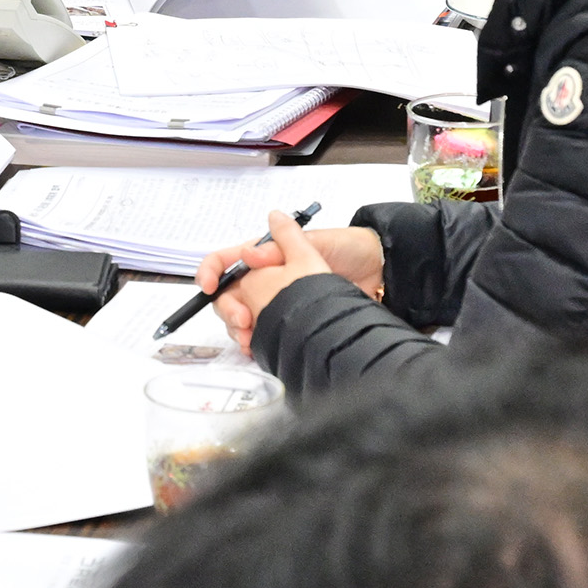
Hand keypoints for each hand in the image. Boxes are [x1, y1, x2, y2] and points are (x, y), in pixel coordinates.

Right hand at [192, 215, 382, 355]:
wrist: (380, 274)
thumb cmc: (349, 250)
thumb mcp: (318, 241)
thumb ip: (284, 243)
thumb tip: (251, 250)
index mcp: (265, 254)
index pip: (226, 260)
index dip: (210, 272)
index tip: (207, 286)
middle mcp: (265, 278)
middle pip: (228, 294)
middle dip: (227, 308)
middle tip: (243, 320)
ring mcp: (274, 302)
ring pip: (239, 317)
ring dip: (238, 329)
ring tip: (251, 337)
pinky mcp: (286, 323)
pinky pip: (259, 334)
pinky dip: (253, 342)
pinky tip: (258, 346)